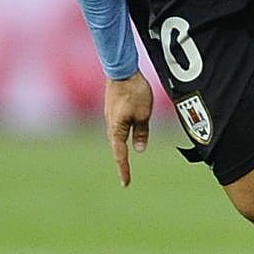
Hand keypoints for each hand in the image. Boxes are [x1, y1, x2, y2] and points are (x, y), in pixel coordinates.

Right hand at [104, 71, 154, 185]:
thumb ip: (141, 132)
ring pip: (116, 137)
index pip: (120, 154)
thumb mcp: (144, 114)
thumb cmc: (134, 92)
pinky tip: (126, 136)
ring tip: (125, 160)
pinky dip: (121, 136)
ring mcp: (110, 116)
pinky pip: (117, 127)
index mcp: (116, 129)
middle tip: (125, 176)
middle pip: (116, 148)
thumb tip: (139, 149)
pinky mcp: (112, 108)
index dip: (124, 170)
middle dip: (121, 162)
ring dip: (120, 149)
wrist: (122, 70)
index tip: (126, 184)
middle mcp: (110, 125)